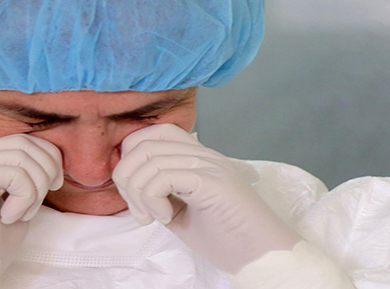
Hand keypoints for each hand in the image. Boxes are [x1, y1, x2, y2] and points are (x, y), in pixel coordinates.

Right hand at [0, 134, 62, 263]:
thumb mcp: (13, 207)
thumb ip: (24, 181)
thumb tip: (49, 163)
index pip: (17, 141)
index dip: (45, 156)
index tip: (54, 183)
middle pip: (21, 141)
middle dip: (47, 166)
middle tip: (49, 193)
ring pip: (20, 155)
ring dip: (35, 187)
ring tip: (22, 214)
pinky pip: (13, 173)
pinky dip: (23, 198)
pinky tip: (8, 218)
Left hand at [112, 124, 300, 272]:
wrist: (263, 257)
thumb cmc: (227, 239)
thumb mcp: (183, 213)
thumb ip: (160, 194)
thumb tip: (130, 186)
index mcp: (200, 158)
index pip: (155, 133)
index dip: (132, 157)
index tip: (134, 195)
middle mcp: (205, 154)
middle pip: (144, 142)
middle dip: (126, 176)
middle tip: (138, 210)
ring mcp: (210, 165)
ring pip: (149, 159)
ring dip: (138, 193)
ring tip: (151, 218)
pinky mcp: (212, 181)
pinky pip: (162, 178)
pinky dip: (152, 200)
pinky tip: (165, 218)